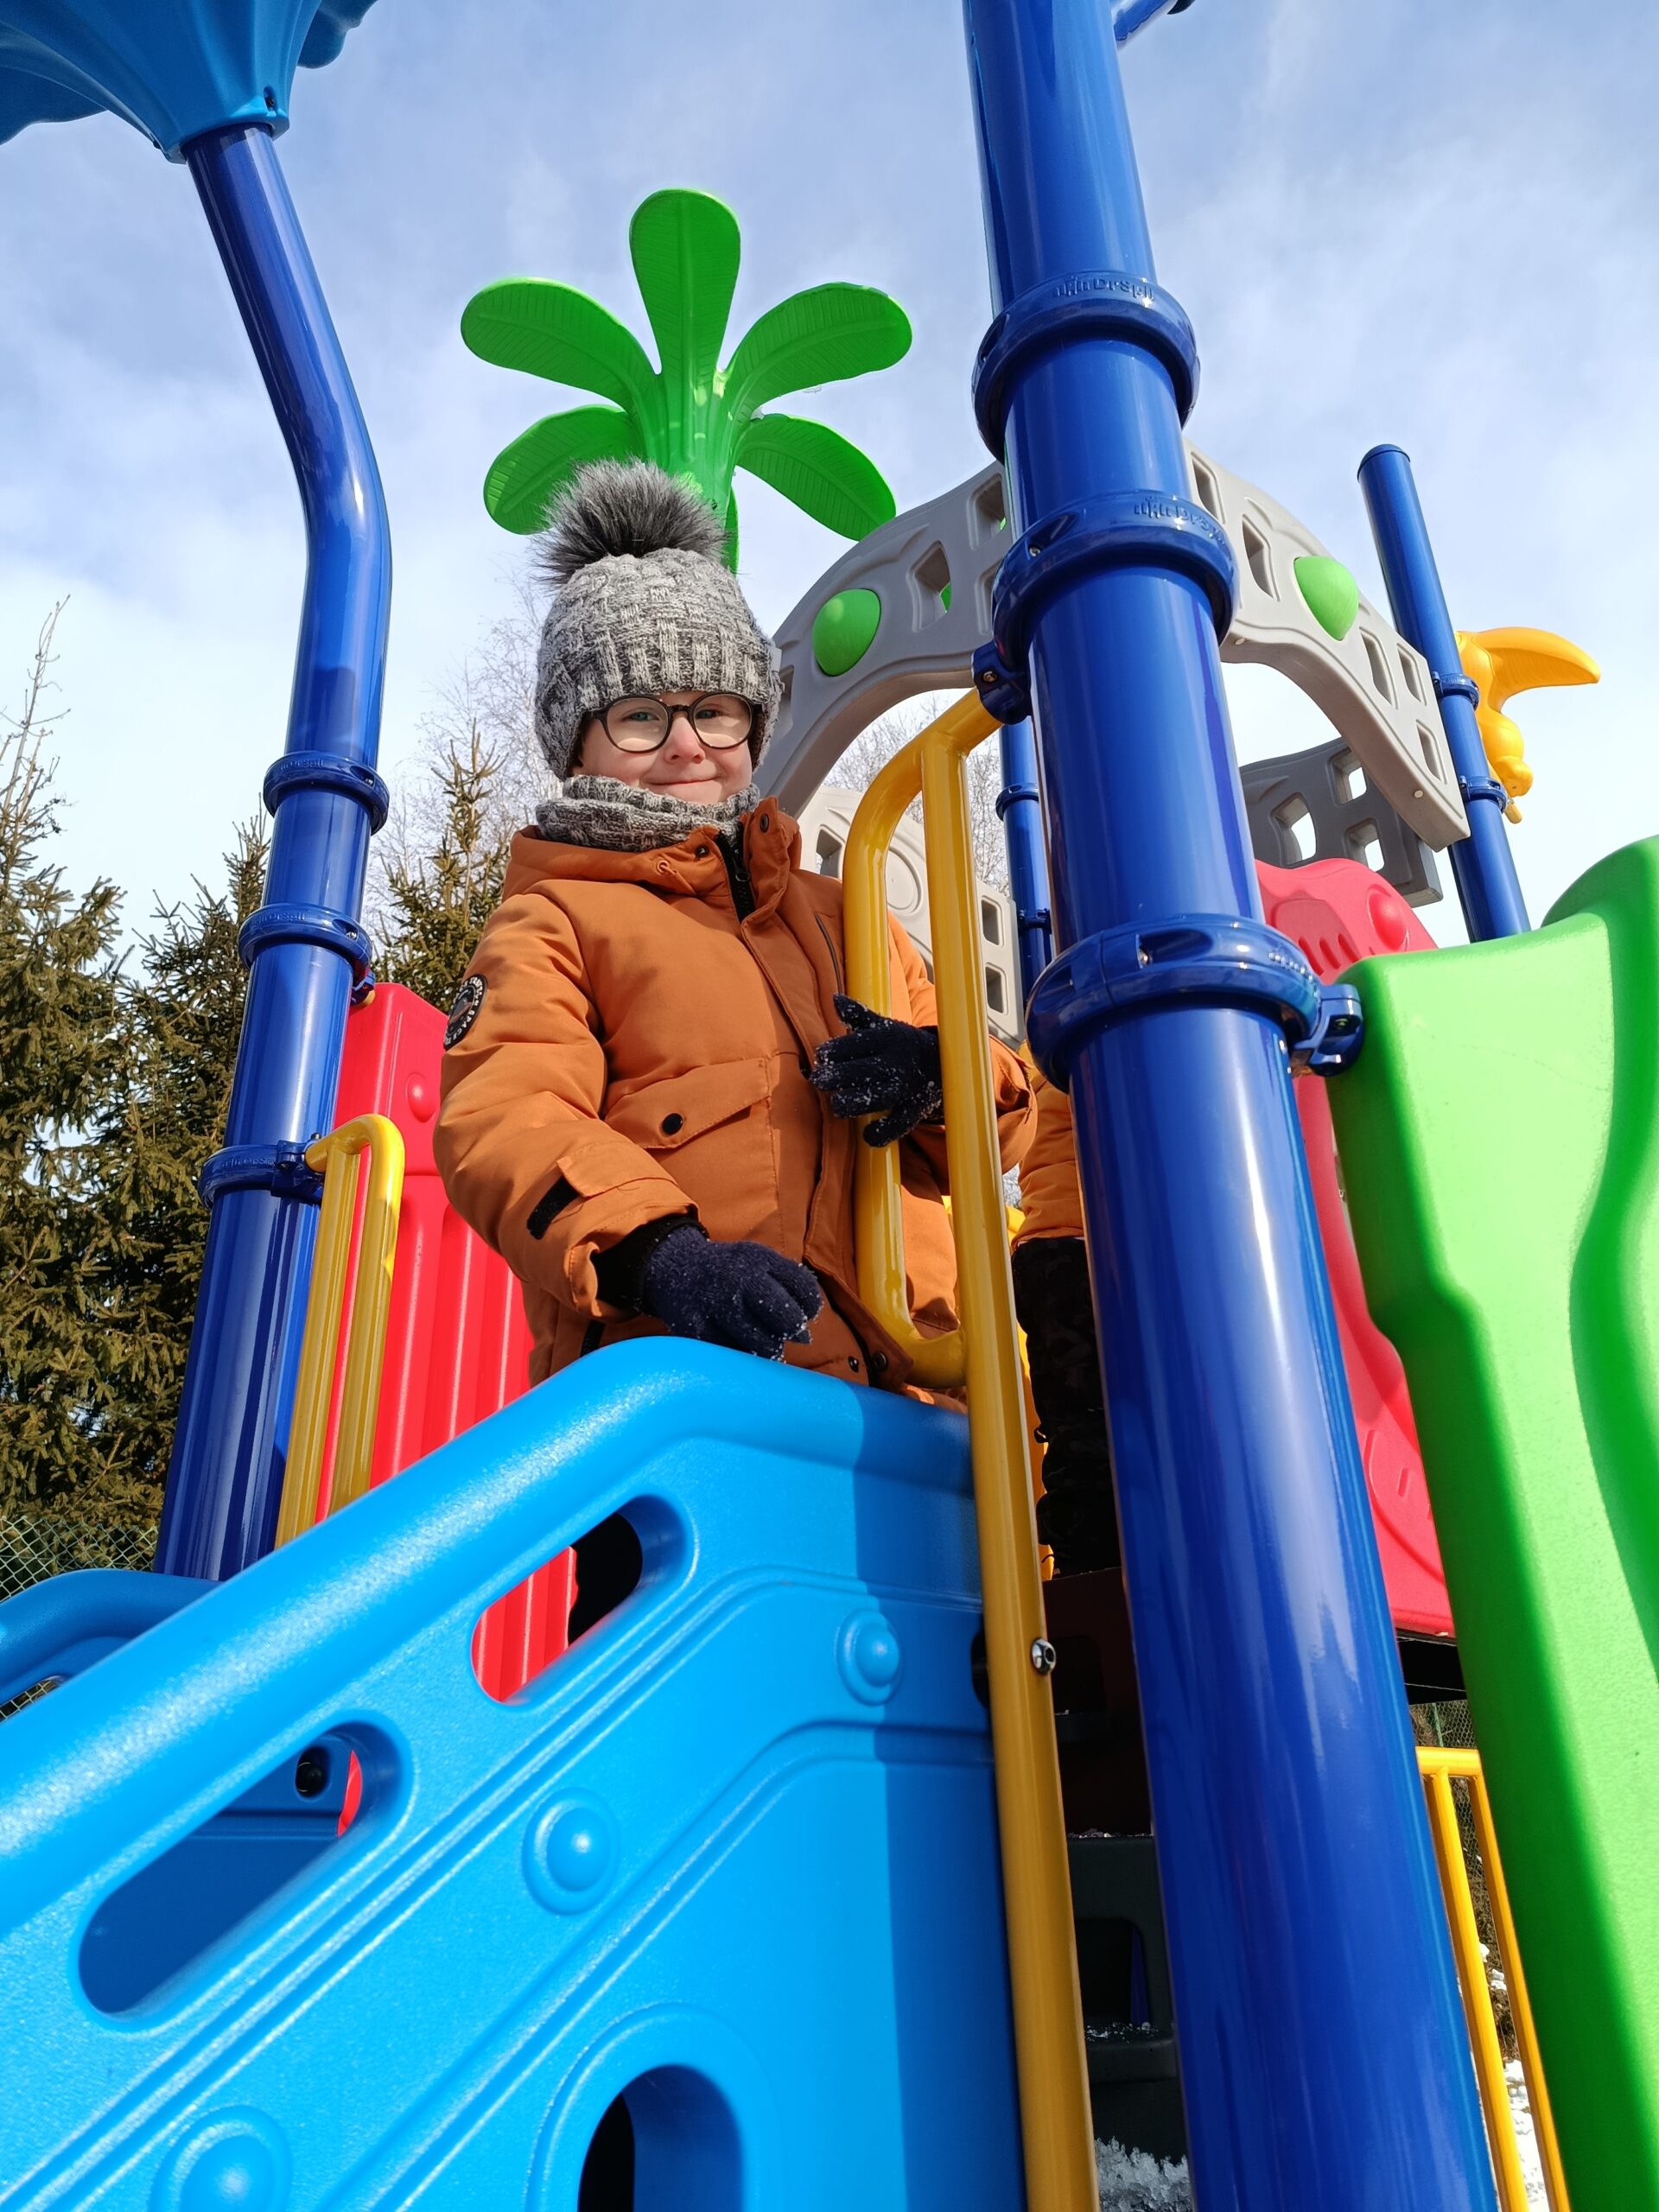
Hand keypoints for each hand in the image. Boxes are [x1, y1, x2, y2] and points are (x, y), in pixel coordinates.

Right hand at [641, 1222, 822, 1360]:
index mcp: (759, 1259)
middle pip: (787, 1320)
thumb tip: (806, 1340)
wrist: (672, 1266)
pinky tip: (739, 1343)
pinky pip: (734, 1355)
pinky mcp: (697, 1329)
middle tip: (780, 1331)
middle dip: (790, 1331)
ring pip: (762, 1345)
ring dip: (769, 1349)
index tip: (803, 1313)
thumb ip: (789, 1289)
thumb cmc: (728, 1269)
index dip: (811, 1308)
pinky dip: (742, 1355)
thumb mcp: (759, 1262)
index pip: (805, 1290)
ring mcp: (716, 1305)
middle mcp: (739, 1280)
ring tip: (759, 1338)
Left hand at [811, 993, 943, 1146]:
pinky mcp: (914, 1110)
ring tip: (837, 1104)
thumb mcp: (884, 1027)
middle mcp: (898, 1062)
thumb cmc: (902, 1045)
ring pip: (877, 1098)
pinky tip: (867, 1134)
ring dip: (852, 1103)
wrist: (945, 1064)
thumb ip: (858, 1016)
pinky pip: (897, 1125)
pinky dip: (881, 1133)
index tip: (820, 1056)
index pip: (855, 1044)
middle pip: (862, 1071)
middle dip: (835, 1076)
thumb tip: (835, 999)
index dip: (833, 1050)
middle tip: (818, 1080)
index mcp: (889, 1038)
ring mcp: (907, 1088)